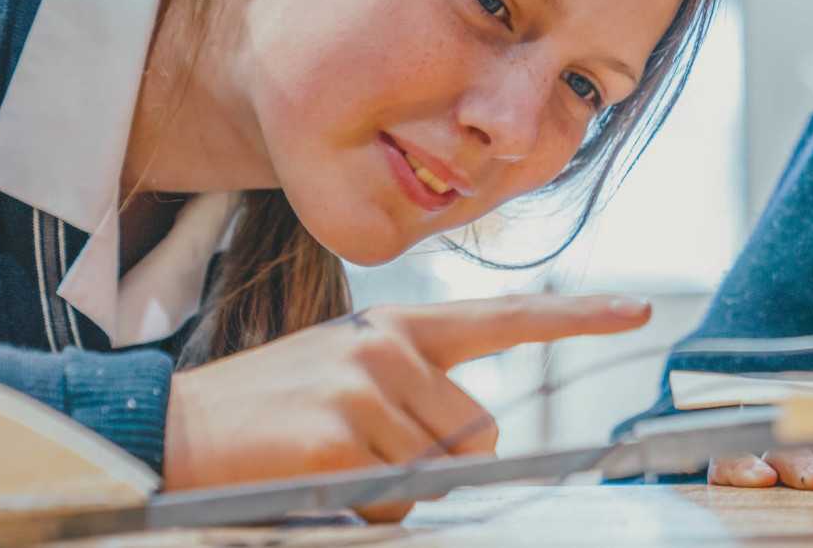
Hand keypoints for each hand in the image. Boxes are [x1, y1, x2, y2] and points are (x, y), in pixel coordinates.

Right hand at [162, 294, 650, 520]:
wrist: (173, 426)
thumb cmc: (268, 412)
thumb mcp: (344, 374)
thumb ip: (412, 391)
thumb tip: (469, 444)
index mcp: (398, 326)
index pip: (504, 317)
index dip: (577, 317)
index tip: (638, 308)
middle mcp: (392, 346)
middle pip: (481, 433)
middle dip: (439, 463)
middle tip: (364, 453)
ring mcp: (368, 386)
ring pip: (440, 473)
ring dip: (395, 489)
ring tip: (331, 461)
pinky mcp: (344, 433)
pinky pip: (396, 497)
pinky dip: (364, 505)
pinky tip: (316, 476)